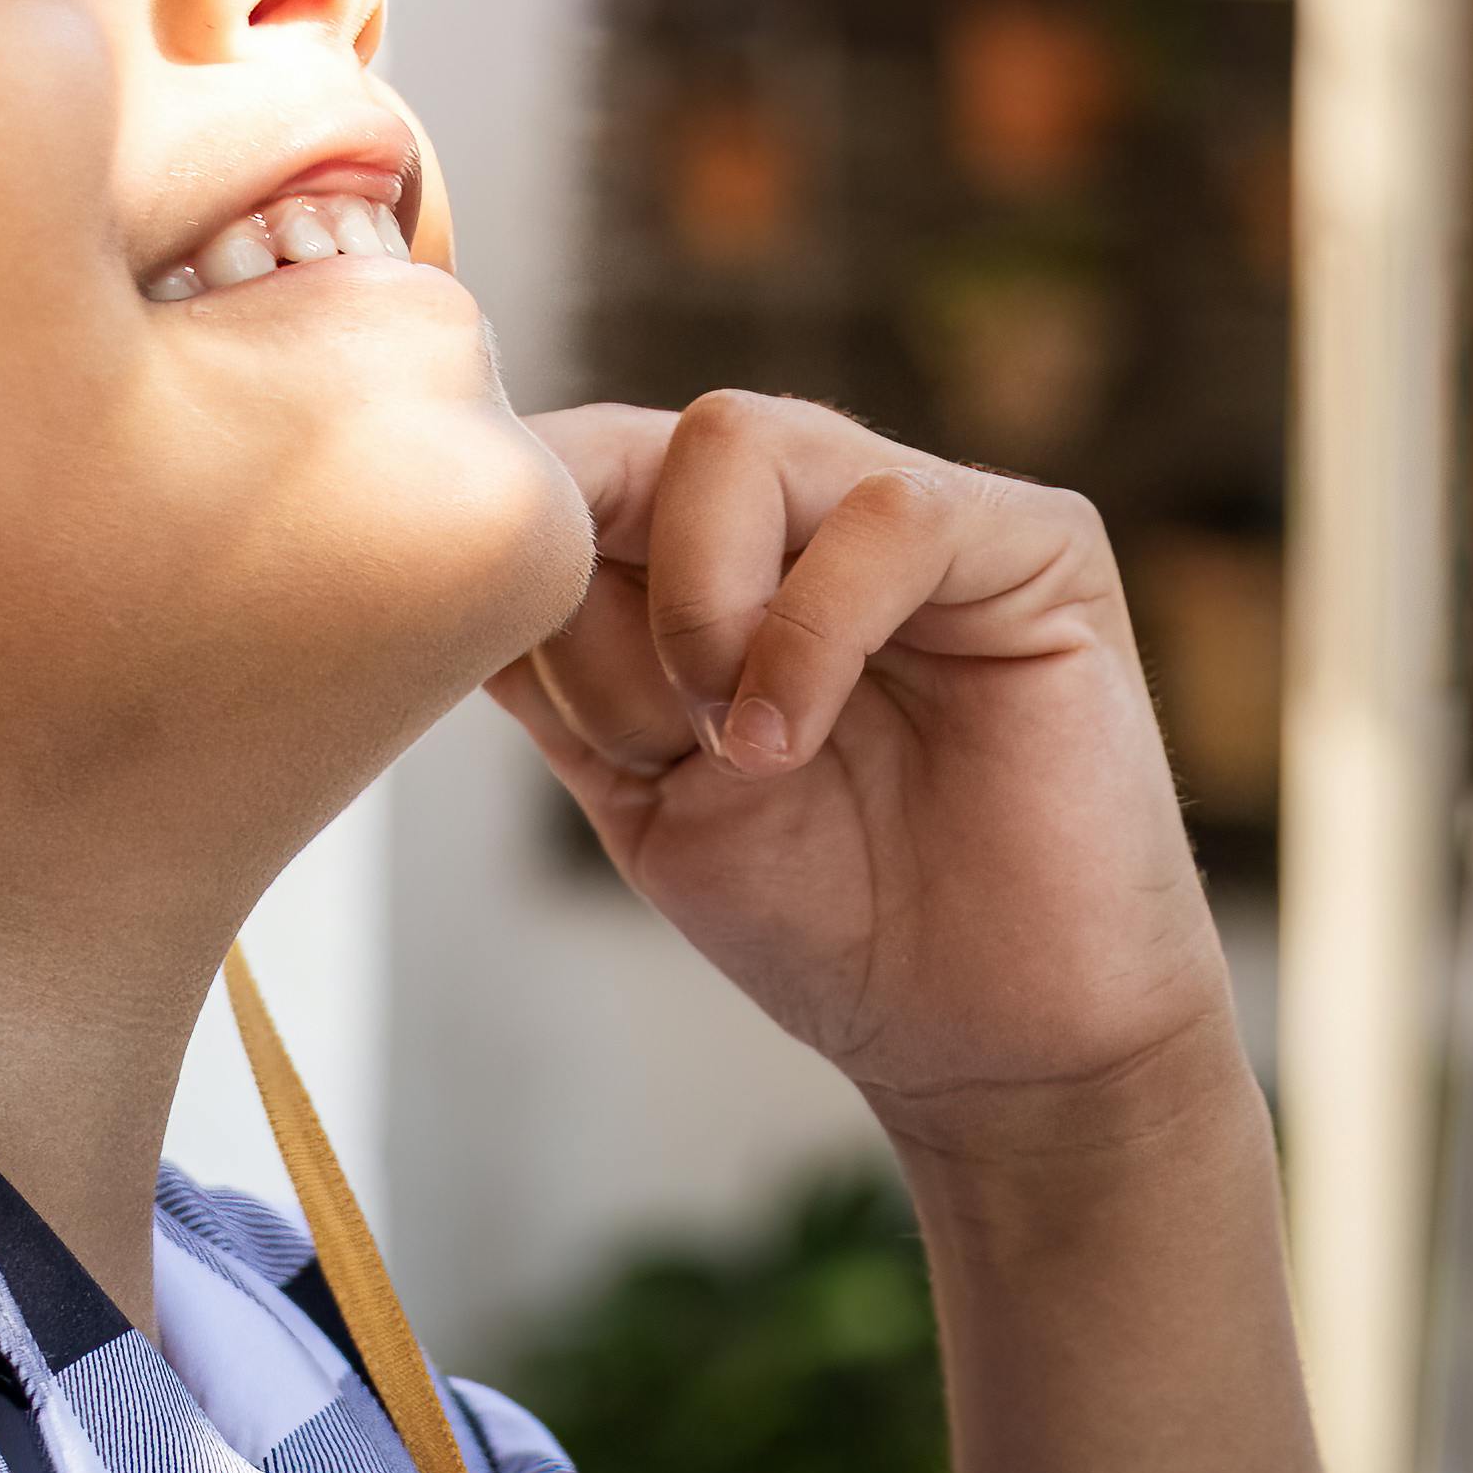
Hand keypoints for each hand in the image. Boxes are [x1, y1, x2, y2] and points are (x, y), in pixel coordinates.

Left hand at [501, 395, 1238, 1158]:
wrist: (989, 1035)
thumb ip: (560, 678)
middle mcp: (810, 513)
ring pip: (740, 437)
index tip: (471, 624)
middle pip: (639, 437)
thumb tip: (439, 580)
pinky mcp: (1034, 547)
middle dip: (594, 582)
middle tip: (643, 737)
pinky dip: (806, 631)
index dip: (515, 527)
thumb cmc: (829, 918)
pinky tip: (788, 743)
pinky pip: (887, 512)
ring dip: (694, 608)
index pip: (585, 468)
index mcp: (716, 562)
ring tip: (731, 747)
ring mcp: (920, 516)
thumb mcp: (642, 794)